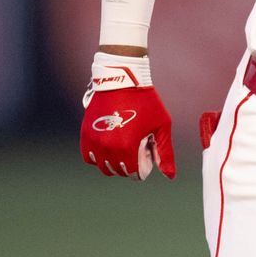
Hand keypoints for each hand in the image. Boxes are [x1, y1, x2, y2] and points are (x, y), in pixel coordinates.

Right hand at [80, 53, 175, 179]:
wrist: (122, 80)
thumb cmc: (145, 101)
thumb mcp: (161, 125)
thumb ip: (165, 152)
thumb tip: (170, 176)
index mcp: (127, 146)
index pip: (131, 173)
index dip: (140, 171)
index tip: (144, 161)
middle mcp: (108, 147)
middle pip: (117, 170)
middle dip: (127, 167)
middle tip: (134, 154)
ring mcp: (94, 141)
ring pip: (102, 166)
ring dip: (112, 164)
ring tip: (122, 153)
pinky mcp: (85, 134)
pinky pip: (88, 156)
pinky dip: (97, 158)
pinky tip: (107, 151)